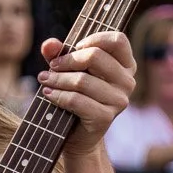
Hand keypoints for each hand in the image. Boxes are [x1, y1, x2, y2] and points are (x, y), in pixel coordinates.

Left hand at [36, 32, 135, 154]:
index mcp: (126, 65)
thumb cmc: (77, 93)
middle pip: (95, 56)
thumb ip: (59, 53)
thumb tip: (49, 44)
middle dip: (67, 60)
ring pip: (82, 80)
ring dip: (58, 79)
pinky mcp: (106, 117)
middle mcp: (127, 81)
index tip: (75, 47)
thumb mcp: (68, 68)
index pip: (118, 40)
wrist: (79, 133)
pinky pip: (76, 100)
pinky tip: (48, 93)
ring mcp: (119, 101)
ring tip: (45, 80)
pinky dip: (58, 95)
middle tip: (52, 66)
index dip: (94, 38)